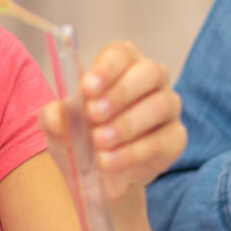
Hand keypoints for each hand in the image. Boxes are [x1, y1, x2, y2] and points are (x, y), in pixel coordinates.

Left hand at [39, 41, 186, 200]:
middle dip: (120, 94)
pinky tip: (110, 160)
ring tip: (99, 142)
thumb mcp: (60, 130)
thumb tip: (56, 113)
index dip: (106, 69)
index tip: (88, 88)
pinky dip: (134, 152)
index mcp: (121, 64)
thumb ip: (55, 119)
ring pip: (160, 105)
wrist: (97, 177)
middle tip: (94, 115)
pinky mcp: (175, 138)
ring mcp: (168, 107)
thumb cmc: (81, 138)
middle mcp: (151, 79)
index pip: (121, 53)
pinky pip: (163, 140)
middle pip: (149, 72)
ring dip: (127, 125)